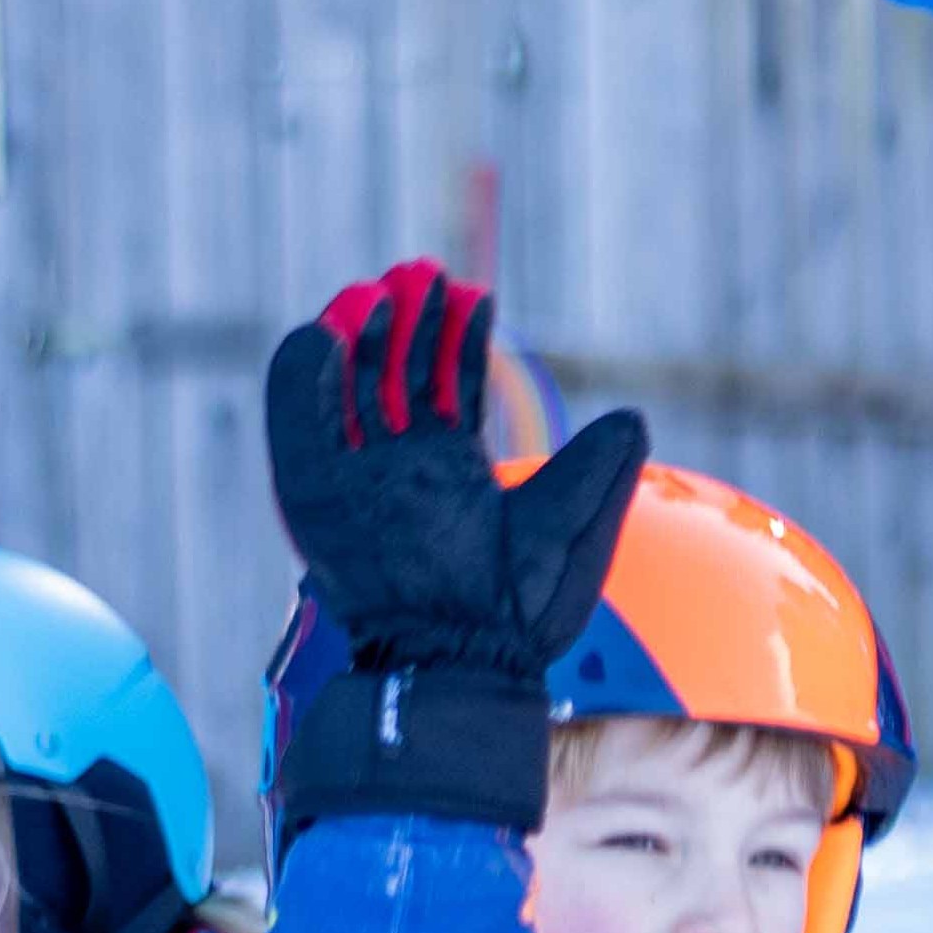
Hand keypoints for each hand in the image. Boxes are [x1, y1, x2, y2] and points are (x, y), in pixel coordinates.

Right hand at [255, 263, 644, 830]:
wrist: (464, 659)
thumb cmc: (522, 610)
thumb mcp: (572, 529)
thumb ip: (598, 470)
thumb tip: (634, 417)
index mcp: (454, 475)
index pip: (452, 388)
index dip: (460, 339)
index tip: (474, 294)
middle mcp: (401, 472)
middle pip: (396, 376)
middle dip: (408, 322)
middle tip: (420, 272)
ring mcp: (358, 480)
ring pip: (351, 387)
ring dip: (362, 333)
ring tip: (384, 285)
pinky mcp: (316, 495)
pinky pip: (297, 423)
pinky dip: (302, 375)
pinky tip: (325, 329)